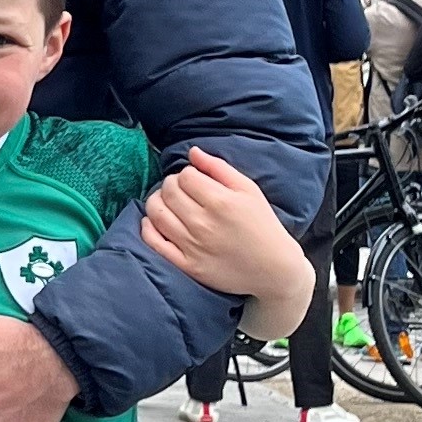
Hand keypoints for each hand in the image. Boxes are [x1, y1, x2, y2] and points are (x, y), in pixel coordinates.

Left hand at [141, 145, 300, 312]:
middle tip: (181, 190)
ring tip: (168, 202)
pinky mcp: (186, 265)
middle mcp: (203, 223)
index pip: (185, 176)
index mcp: (220, 202)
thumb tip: (192, 152)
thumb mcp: (249, 190)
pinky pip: (155, 243)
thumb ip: (219, 168)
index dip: (187, 173)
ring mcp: (192, 246)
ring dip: (157, 201)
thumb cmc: (262, 225)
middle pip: (168, 192)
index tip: (195, 180)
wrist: (273, 269)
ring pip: (156, 213)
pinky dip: (148, 228)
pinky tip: (154, 221)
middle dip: (171, 185)